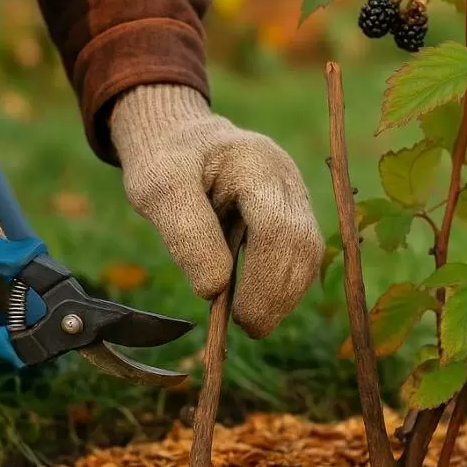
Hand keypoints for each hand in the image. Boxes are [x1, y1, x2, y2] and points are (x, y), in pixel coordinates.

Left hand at [110, 84, 323, 337]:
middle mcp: (286, 177)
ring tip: (252, 320)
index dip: (265, 280)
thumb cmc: (165, 162)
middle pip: (303, 244)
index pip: (278, 229)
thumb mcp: (157, 190)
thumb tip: (214, 288)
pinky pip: (300, 254)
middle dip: (279, 294)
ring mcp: (295, 194)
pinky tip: (258, 301)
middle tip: (249, 328)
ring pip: (309, 253)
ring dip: (285, 294)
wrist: (177, 138)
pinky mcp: (292, 212)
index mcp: (256, 163)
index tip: (240, 317)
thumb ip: (186, 234)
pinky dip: (282, 284)